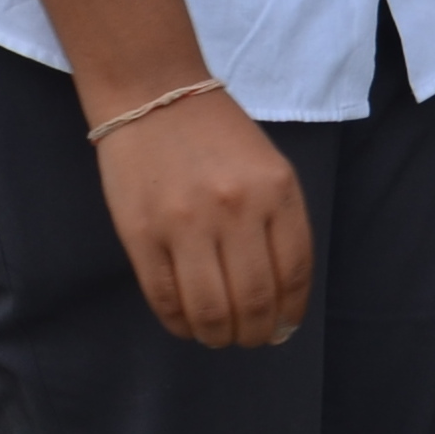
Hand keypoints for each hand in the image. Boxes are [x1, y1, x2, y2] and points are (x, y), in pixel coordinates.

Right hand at [96, 91, 312, 345]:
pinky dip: (179, 323)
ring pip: (210, 309)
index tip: (282, 328)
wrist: (154, 94)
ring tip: (218, 336)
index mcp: (275, 192)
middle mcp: (235, 210)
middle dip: (255, 333)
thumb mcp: (269, 168)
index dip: (289, 313)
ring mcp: (185, 223)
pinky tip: (186, 324)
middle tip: (249, 339)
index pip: (293, 273)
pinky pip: (164, 297)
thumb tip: (282, 299)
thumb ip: (279, 224)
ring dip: (218, 336)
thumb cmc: (217, 135)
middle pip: (253, 299)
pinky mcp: (141, 234)